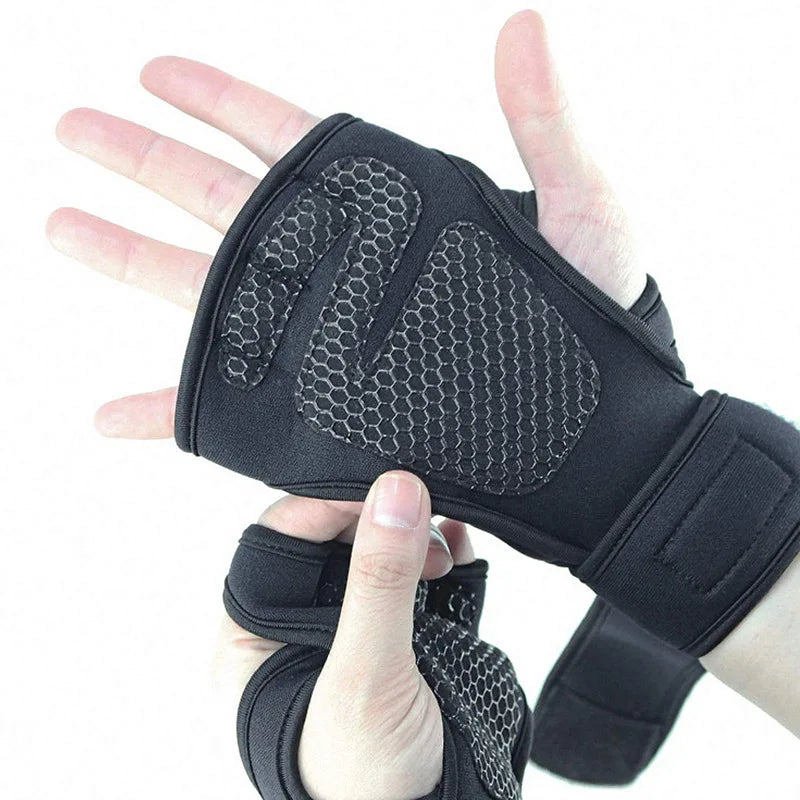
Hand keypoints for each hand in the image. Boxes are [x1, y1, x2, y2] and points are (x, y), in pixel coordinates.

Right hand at [46, 9, 640, 439]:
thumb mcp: (581, 209)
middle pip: (218, 201)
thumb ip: (544, 123)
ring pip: (204, 293)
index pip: (285, 137)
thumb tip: (523, 20)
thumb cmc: (596, 320)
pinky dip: (164, 410)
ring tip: (60, 224)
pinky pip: (223, 409)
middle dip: (141, 162)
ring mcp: (318, 341)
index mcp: (385, 208)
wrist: (587, 428)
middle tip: (72, 130)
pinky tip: (112, 416)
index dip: (216, 98)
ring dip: (127, 259)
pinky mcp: (313, 414)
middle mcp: (336, 268)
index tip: (152, 72)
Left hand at [215, 472, 476, 799]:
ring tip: (443, 547)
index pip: (283, 535)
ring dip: (414, 533)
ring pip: (379, 549)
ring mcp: (357, 628)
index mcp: (259, 634)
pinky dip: (442, 552)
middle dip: (380, 517)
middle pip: (334, 535)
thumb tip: (396, 491)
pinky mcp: (404, 635)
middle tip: (420, 522)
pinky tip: (459, 548)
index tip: (384, 490)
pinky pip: (418, 575)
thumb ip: (378, 584)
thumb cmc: (365, 784)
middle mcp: (304, 623)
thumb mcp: (364, 677)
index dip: (331, 505)